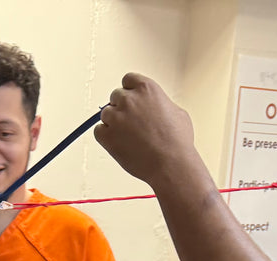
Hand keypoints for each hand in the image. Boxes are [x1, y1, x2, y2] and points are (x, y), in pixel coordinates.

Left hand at [95, 73, 199, 188]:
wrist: (171, 163)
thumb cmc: (178, 141)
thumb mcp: (176, 111)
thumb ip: (159, 103)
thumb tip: (154, 106)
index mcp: (146, 89)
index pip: (128, 80)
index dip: (129, 91)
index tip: (132, 101)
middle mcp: (129, 99)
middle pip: (115, 96)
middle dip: (122, 108)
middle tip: (132, 124)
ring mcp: (116, 117)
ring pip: (105, 114)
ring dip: (113, 123)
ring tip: (129, 137)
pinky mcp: (107, 136)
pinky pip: (98, 131)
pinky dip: (105, 137)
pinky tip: (119, 144)